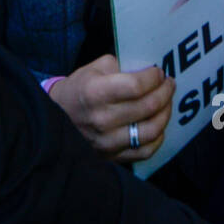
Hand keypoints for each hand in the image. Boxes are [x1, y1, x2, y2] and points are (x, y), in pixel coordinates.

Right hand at [49, 55, 173, 162]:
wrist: (56, 118)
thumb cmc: (78, 90)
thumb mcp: (93, 68)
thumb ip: (120, 66)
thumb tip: (147, 71)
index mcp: (94, 92)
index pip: (136, 85)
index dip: (153, 77)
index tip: (158, 72)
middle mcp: (101, 119)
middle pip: (148, 106)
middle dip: (165, 91)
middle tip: (168, 84)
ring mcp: (107, 141)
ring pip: (152, 130)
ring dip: (165, 114)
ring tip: (166, 103)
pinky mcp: (112, 156)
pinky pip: (145, 150)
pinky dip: (157, 137)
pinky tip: (157, 125)